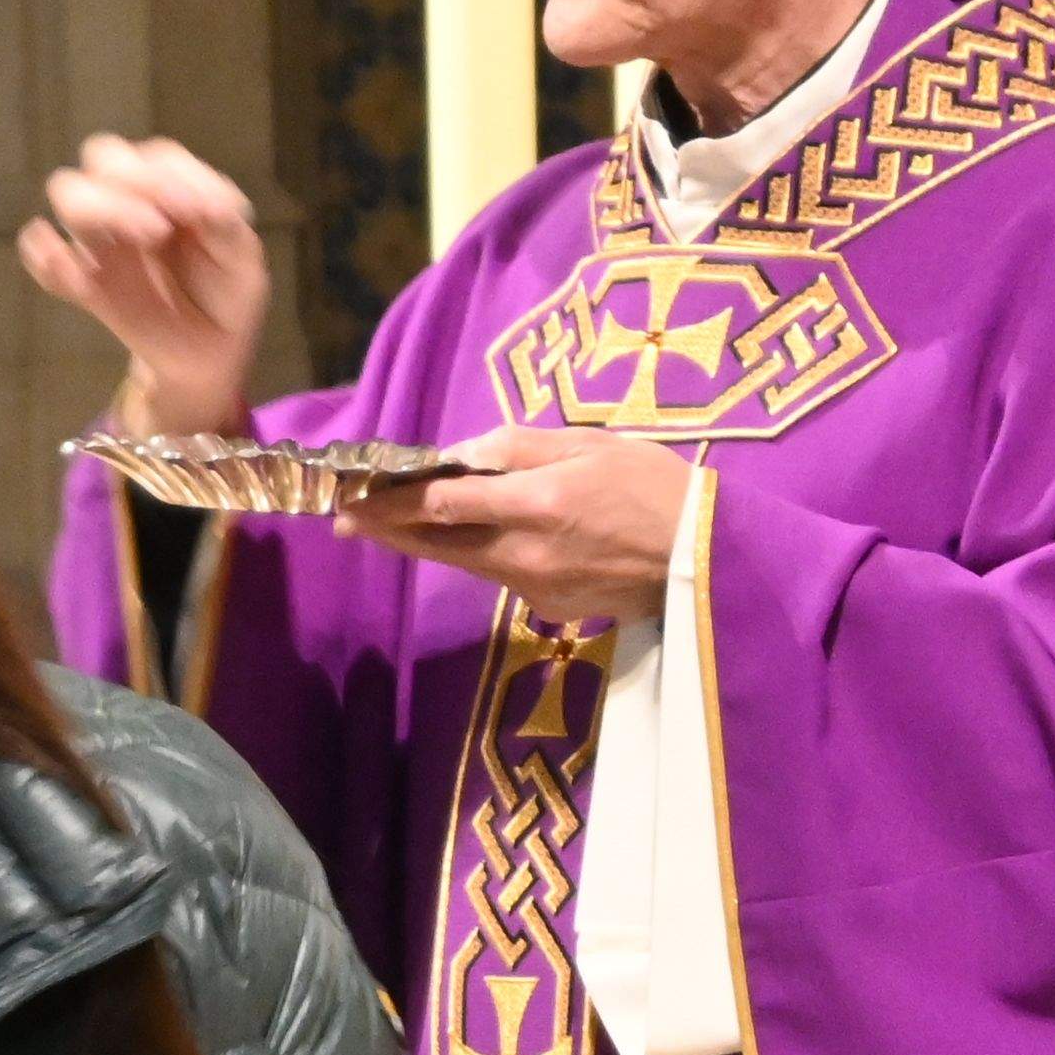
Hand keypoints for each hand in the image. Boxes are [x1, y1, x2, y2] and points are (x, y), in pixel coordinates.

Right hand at [18, 137, 274, 442]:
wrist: (206, 352)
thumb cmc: (225, 291)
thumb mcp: (243, 256)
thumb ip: (225, 222)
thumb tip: (202, 204)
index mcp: (170, 188)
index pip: (156, 158)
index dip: (172, 177)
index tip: (197, 213)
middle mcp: (128, 200)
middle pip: (102, 156)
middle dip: (128, 182)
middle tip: (159, 229)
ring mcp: (100, 238)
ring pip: (69, 192)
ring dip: (96, 209)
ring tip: (138, 244)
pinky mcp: (79, 281)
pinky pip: (41, 256)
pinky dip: (46, 256)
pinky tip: (77, 279)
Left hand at [339, 427, 693, 627]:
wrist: (709, 558)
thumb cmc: (656, 486)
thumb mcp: (593, 445)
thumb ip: (522, 448)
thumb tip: (462, 454)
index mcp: (536, 503)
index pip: (442, 503)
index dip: (392, 500)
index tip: (354, 495)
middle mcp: (525, 552)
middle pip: (438, 543)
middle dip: (388, 530)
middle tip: (345, 521)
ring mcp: (535, 587)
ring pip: (464, 562)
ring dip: (424, 545)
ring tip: (390, 528)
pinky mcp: (551, 609)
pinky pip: (500, 576)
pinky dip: (476, 556)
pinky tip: (467, 541)